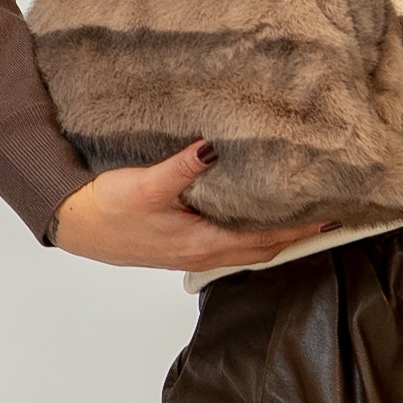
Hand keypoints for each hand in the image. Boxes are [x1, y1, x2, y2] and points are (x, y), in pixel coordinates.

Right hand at [51, 145, 323, 272]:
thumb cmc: (106, 209)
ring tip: (299, 217)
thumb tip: (214, 148)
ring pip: (246, 250)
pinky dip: (250, 236)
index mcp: (201, 242)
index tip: (329, 215)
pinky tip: (252, 218)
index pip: (265, 238)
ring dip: (275, 237)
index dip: (300, 229)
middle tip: (326, 216)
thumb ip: (182, 167)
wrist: (73, 225)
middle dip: (296, 235)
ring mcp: (192, 254)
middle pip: (264, 250)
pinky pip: (228, 245)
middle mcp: (202, 253)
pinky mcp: (181, 247)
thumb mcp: (145, 184)